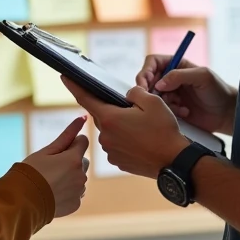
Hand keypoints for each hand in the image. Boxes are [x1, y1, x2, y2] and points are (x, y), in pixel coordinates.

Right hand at [21, 115, 89, 217]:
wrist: (21, 202)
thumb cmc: (31, 172)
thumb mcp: (47, 151)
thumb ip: (67, 134)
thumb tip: (83, 117)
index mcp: (74, 159)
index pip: (83, 141)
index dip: (71, 143)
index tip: (59, 150)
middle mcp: (81, 175)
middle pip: (82, 160)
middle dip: (71, 160)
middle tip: (51, 167)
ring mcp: (79, 191)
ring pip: (79, 177)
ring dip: (70, 176)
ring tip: (50, 181)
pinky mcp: (76, 204)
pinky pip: (76, 193)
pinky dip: (68, 191)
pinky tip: (53, 192)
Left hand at [61, 80, 189, 178]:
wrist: (175, 162)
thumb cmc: (164, 131)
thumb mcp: (152, 101)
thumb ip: (134, 92)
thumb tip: (126, 96)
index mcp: (110, 118)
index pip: (86, 98)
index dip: (74, 86)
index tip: (64, 77)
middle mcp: (105, 136)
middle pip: (103, 115)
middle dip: (114, 110)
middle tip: (134, 111)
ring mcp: (110, 151)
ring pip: (111, 131)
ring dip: (121, 127)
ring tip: (143, 130)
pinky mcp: (118, 162)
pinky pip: (117, 145)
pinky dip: (125, 141)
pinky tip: (141, 142)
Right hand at [137, 55, 235, 135]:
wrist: (226, 113)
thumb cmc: (218, 90)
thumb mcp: (202, 76)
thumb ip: (179, 75)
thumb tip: (159, 83)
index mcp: (176, 65)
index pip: (153, 62)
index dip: (146, 71)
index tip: (146, 83)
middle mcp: (171, 78)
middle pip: (148, 80)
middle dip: (151, 89)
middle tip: (158, 98)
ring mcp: (171, 94)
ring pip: (153, 96)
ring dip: (164, 102)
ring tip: (180, 105)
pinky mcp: (172, 109)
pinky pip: (161, 109)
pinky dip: (171, 111)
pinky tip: (185, 112)